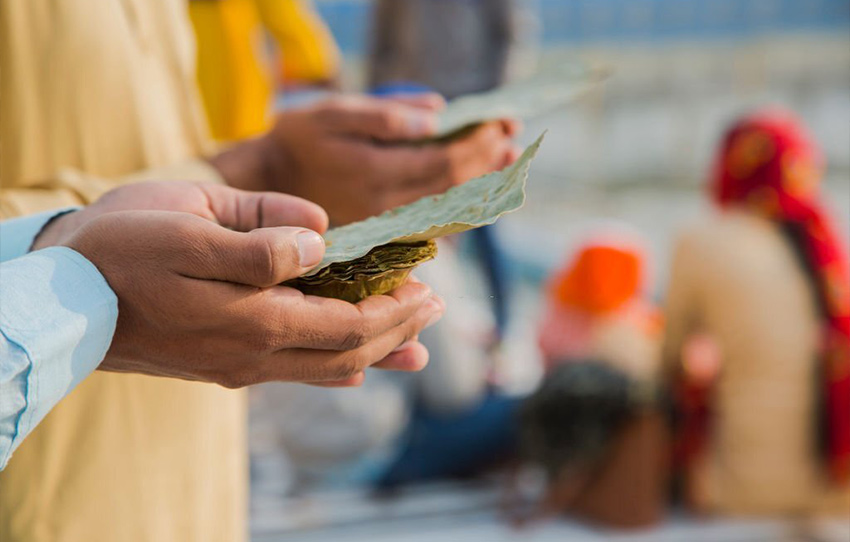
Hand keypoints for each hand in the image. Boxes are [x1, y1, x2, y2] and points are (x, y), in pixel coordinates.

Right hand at [35, 182, 443, 386]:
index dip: (396, 308)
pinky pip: (297, 373)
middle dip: (400, 330)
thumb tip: (323, 240)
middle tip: (436, 306)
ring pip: (327, 368)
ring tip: (416, 342)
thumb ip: (263, 240)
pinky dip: (337, 366)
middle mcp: (255, 355)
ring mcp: (240, 366)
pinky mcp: (225, 366)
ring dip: (378, 352)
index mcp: (255, 319)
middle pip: (350, 352)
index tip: (428, 285)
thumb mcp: (192, 225)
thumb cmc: (122, 248)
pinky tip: (357, 366)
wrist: (61, 298)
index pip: (351, 324)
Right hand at [211, 94, 521, 224]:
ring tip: (504, 161)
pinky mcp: (382, 238)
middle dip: (488, 161)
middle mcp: (387, 207)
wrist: (264, 187)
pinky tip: (472, 196)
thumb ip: (385, 116)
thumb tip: (438, 118)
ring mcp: (387, 227)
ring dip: (481, 186)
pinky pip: (432, 229)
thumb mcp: (333, 113)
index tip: (504, 120)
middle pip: (456, 188)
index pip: (447, 161)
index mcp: (377, 173)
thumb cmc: (297, 142)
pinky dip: (458, 210)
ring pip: (450, 211)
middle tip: (512, 140)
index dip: (480, 142)